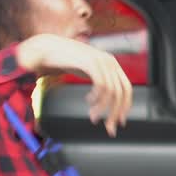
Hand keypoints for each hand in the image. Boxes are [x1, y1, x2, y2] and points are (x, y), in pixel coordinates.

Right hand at [15, 34, 132, 136]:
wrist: (49, 48)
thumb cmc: (67, 61)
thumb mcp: (88, 70)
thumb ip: (99, 80)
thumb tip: (106, 102)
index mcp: (112, 64)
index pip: (127, 88)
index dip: (125, 106)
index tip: (120, 121)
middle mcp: (110, 61)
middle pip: (122, 92)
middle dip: (116, 112)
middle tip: (108, 127)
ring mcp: (101, 61)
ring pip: (112, 91)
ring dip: (102, 108)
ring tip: (93, 117)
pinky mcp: (91, 62)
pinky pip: (101, 85)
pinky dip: (96, 98)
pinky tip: (88, 101)